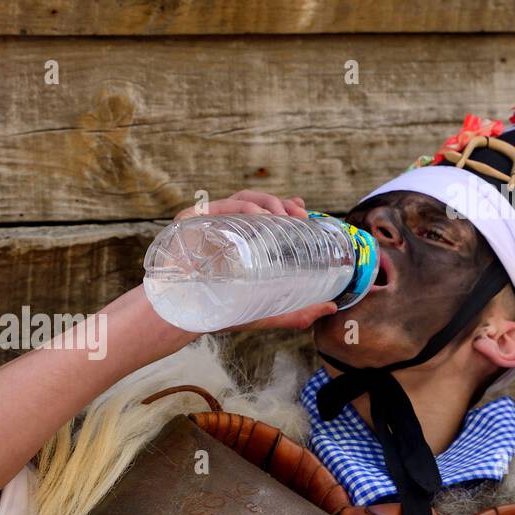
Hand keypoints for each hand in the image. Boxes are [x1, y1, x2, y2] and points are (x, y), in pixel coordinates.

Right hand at [170, 190, 338, 333]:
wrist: (182, 316)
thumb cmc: (218, 312)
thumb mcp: (265, 311)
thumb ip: (297, 312)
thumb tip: (333, 309)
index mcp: (239, 239)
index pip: (266, 213)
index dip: (288, 207)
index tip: (305, 213)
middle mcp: (224, 226)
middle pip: (258, 202)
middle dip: (284, 205)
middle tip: (302, 218)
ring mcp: (208, 221)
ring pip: (244, 198)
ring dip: (269, 202)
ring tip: (285, 218)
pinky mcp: (192, 219)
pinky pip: (223, 204)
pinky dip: (246, 207)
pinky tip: (263, 216)